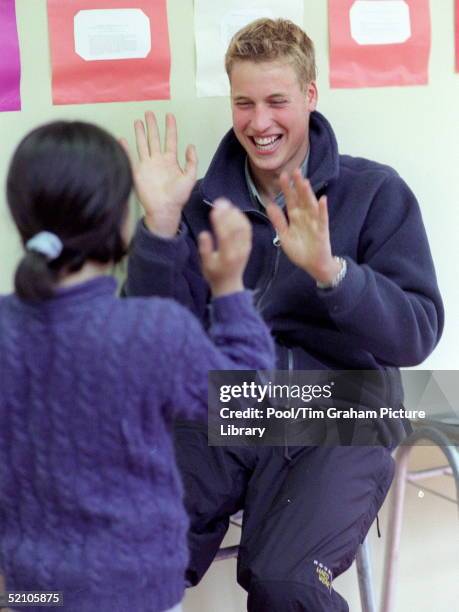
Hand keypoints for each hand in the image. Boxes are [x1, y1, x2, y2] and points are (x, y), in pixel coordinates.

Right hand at [120, 112, 197, 237]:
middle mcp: (158, 160)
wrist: (164, 209)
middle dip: (152, 126)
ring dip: (140, 133)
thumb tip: (190, 145)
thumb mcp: (190, 177)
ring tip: (138, 121)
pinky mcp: (138, 172)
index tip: (169, 116)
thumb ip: (191, 161)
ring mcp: (147, 165)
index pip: (170, 140)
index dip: (170, 128)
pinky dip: (126, 148)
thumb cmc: (178, 196)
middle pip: (154, 138)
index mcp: (171, 160)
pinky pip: (130, 157)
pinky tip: (122, 139)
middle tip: (149, 113)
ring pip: (143, 144)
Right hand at [198, 199, 251, 296]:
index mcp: (227, 256)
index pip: (225, 235)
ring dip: (235, 213)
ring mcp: (245, 248)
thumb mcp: (205, 264)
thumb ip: (205, 249)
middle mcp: (238, 251)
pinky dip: (242, 218)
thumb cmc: (214, 274)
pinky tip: (235, 210)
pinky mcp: (248, 245)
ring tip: (226, 203)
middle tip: (220, 201)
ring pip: (243, 227)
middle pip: (235, 228)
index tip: (214, 208)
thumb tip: (204, 233)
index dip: (220, 221)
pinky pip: (247, 229)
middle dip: (228, 213)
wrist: (229, 285)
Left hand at [266, 170, 339, 283]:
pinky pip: (322, 219)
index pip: (290, 199)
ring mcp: (314, 223)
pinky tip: (322, 200)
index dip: (286, 188)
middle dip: (297, 185)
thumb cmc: (300, 250)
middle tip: (294, 170)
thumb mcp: (284, 235)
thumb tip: (269, 205)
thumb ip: (278, 220)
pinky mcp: (322, 231)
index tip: (281, 175)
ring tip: (305, 182)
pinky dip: (322, 210)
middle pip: (301, 198)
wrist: (313, 265)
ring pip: (311, 205)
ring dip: (308, 194)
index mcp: (295, 217)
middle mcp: (305, 217)